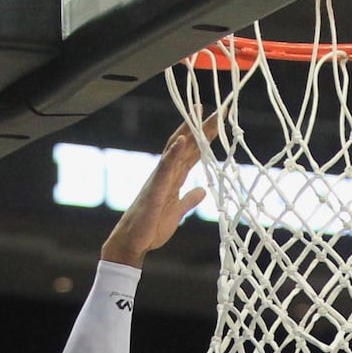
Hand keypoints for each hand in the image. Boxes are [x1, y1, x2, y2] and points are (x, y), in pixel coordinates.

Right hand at [99, 114, 219, 266]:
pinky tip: (182, 140)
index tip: (218, 120)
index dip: (204, 136)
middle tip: (218, 109)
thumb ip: (188, 200)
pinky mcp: (154, 190)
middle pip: (186, 144)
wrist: (133, 243)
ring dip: (188, 131)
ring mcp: (159, 180)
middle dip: (201, 127)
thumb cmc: (151, 228)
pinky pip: (164, 169)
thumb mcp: (177, 212)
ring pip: (175, 149)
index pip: (192, 152)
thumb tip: (202, 191)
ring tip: (199, 112)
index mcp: (173, 178)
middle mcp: (166, 174)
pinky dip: (173, 153)